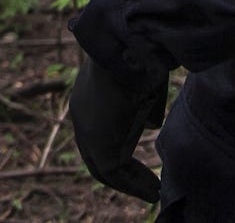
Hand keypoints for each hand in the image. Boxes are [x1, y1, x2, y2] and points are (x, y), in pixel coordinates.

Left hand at [69, 54, 165, 202]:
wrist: (132, 42)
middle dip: (123, 173)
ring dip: (131, 183)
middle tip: (147, 186)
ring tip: (153, 193)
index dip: (119, 149)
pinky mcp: (99, 142)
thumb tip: (149, 124)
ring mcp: (87, 129)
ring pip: (105, 167)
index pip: (99, 132)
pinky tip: (153, 190)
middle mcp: (82, 114)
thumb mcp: (142, 81)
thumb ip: (142, 106)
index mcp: (89, 96)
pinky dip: (135, 185)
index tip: (138, 164)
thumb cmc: (141, 54)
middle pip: (97, 155)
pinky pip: (116, 172)